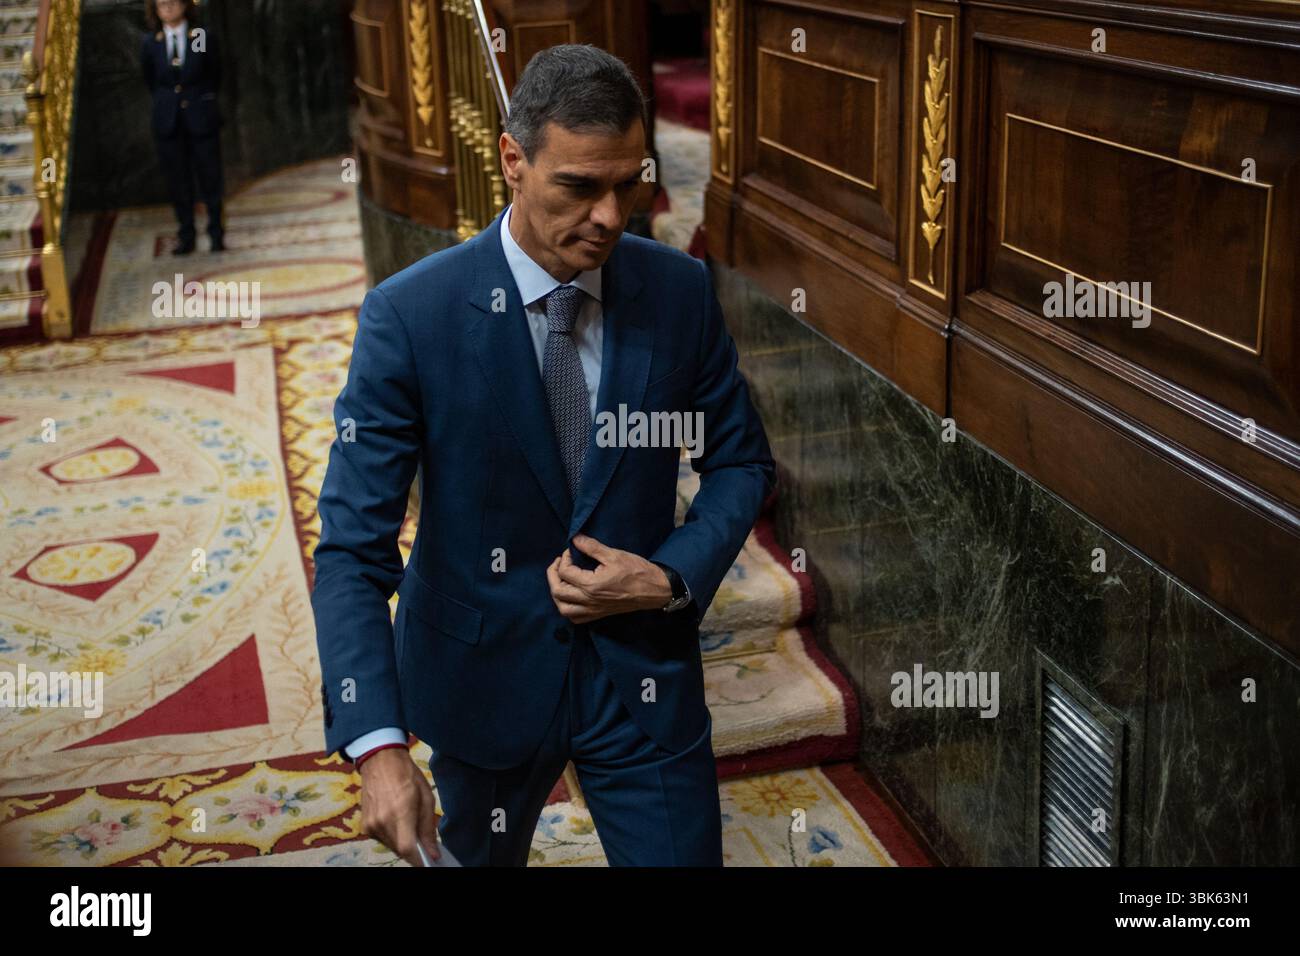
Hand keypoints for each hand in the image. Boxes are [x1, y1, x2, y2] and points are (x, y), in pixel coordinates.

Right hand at [358, 748, 440, 866]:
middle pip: (400, 850)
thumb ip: (428, 828)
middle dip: (414, 850)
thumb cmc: (407, 775)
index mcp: (399, 812)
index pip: (407, 849)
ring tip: (409, 825)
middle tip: (423, 841)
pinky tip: (396, 821)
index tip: (430, 862)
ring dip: (402, 842)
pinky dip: (392, 836)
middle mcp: (381, 822)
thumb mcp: (426, 797)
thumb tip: (433, 853)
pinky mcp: (364, 826)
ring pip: (391, 846)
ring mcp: (370, 825)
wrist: (380, 761)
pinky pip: (382, 839)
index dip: (419, 860)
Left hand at [546, 533, 672, 623]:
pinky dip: (567, 608)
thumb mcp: (614, 554)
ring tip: (561, 580)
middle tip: (559, 563)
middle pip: (557, 591)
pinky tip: (570, 597)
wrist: (654, 590)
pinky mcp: (598, 615)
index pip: (564, 572)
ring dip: (557, 594)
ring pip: (563, 608)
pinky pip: (575, 618)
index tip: (571, 551)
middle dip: (552, 574)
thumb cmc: (636, 571)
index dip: (564, 558)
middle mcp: (589, 600)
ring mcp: (593, 610)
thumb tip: (575, 539)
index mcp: (591, 585)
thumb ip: (591, 547)